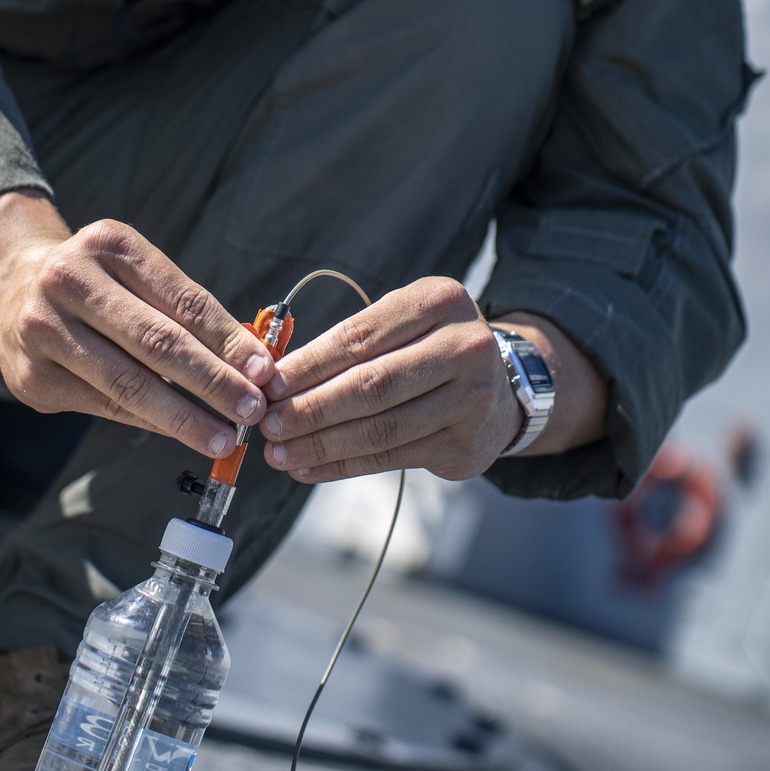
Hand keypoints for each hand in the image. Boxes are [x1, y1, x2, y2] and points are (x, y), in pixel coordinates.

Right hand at [0, 192, 274, 457]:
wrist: (9, 287)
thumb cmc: (98, 283)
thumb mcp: (136, 272)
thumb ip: (187, 310)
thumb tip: (250, 362)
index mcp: (109, 245)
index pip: (182, 298)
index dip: (227, 339)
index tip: (263, 371)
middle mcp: (69, 280)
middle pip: (157, 341)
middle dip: (213, 382)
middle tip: (251, 410)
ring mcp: (42, 330)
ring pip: (128, 383)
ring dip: (184, 416)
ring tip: (223, 437)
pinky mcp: (30, 377)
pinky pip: (104, 405)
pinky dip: (148, 422)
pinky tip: (179, 432)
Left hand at [258, 278, 523, 483]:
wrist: (500, 386)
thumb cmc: (428, 347)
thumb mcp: (402, 322)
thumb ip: (350, 342)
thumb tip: (276, 379)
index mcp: (440, 301)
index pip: (361, 337)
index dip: (310, 364)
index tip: (270, 385)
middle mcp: (464, 347)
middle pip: (371, 385)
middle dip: (311, 409)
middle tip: (269, 425)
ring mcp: (472, 399)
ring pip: (380, 428)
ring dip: (322, 445)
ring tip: (280, 453)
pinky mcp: (467, 444)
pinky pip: (392, 458)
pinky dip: (344, 465)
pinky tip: (310, 469)